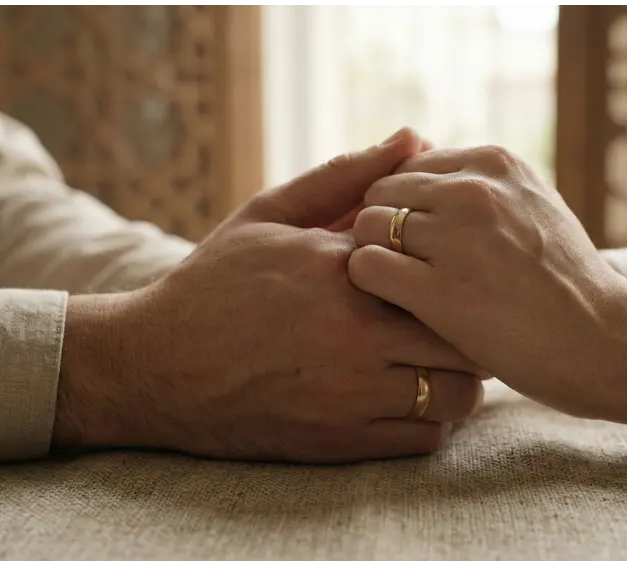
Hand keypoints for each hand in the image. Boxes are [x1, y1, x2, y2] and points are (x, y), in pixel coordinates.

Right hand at [54, 129, 484, 463]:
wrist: (154, 365)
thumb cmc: (214, 282)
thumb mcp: (270, 215)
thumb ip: (346, 177)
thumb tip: (414, 137)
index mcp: (343, 271)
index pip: (445, 269)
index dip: (464, 269)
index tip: (461, 267)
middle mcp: (355, 336)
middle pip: (466, 336)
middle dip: (472, 325)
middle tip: (465, 316)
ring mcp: (351, 396)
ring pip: (457, 394)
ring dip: (462, 376)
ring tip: (440, 358)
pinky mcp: (341, 442)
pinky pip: (425, 438)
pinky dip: (435, 419)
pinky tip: (416, 395)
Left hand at [347, 145, 626, 438]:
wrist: (608, 343)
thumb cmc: (566, 284)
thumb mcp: (533, 207)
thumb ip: (482, 185)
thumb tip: (420, 160)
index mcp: (495, 163)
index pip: (408, 167)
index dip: (404, 208)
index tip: (420, 246)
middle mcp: (473, 190)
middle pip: (380, 192)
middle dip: (383, 231)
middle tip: (405, 272)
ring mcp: (455, 239)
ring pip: (365, 226)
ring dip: (375, 258)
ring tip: (402, 292)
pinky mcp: (439, 291)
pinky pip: (365, 267)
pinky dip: (370, 287)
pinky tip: (397, 309)